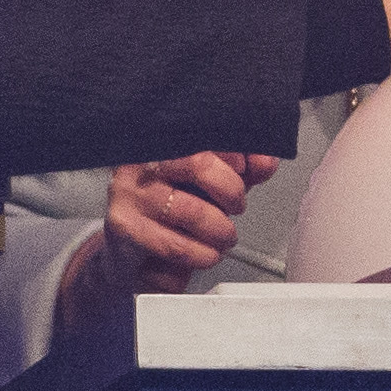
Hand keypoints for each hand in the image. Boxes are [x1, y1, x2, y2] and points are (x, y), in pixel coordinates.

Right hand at [56, 149, 279, 328]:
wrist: (129, 257)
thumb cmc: (173, 214)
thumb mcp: (212, 186)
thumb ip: (242, 170)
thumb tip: (266, 161)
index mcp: (161, 142)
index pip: (203, 133)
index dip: (235, 151)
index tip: (249, 168)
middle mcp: (139, 161)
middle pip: (198, 162)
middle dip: (231, 189)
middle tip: (236, 206)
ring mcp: (126, 193)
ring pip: (192, 211)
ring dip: (220, 232)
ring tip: (223, 238)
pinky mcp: (124, 228)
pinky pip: (178, 245)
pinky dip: (202, 255)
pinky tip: (203, 253)